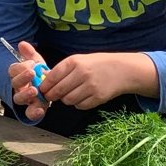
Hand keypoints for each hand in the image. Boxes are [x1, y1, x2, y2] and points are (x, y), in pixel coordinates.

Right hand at [7, 40, 50, 121]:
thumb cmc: (37, 77)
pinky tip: (40, 110)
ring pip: (18, 98)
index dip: (20, 67)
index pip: (13, 70)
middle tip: (31, 73)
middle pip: (14, 83)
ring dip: (25, 94)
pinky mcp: (32, 109)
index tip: (31, 63)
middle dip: (22, 78)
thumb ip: (29, 54)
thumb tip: (22, 43)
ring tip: (34, 90)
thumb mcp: (35, 64)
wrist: (44, 91)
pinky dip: (33, 113)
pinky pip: (29, 113)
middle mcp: (18, 88)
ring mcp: (25, 99)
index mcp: (18, 75)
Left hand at [29, 50, 157, 115]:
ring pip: (68, 100)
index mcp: (74, 62)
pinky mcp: (98, 97)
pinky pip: (80, 106)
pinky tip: (82, 97)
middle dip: (51, 95)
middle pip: (58, 91)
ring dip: (66, 99)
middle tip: (51, 96)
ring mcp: (91, 86)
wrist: (123, 70)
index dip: (44, 85)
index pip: (52, 77)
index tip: (42, 89)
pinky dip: (78, 104)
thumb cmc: (96, 64)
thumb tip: (43, 79)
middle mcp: (82, 73)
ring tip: (70, 94)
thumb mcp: (79, 60)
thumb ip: (62, 69)